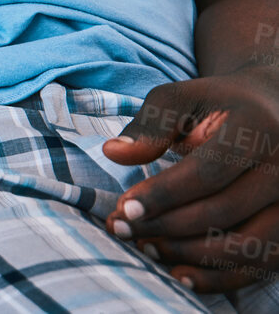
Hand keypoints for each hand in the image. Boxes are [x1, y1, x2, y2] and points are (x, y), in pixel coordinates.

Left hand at [105, 66, 278, 290]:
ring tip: (146, 247)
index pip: (209, 172)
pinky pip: (262, 264)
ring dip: (191, 254)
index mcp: (258, 129)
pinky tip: (179, 274)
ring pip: (247, 245)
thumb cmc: (217, 105)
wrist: (270, 111)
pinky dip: (221, 277)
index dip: (165, 193)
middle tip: (123, 229)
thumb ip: (150, 124)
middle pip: (225, 211)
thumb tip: (114, 152)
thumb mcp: (180, 99)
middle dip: (168, 226)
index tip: (125, 207)